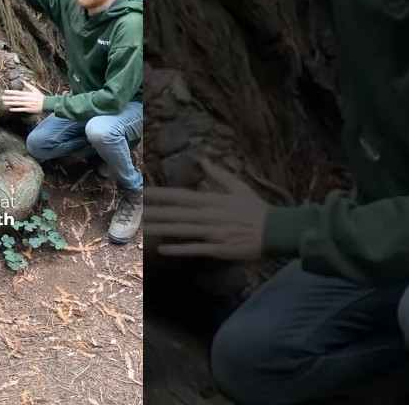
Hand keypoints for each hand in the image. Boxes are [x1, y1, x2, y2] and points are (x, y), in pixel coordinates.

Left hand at [2, 81, 44, 113]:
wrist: (46, 104)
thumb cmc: (40, 97)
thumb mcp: (35, 90)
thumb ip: (28, 86)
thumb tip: (24, 81)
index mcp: (27, 94)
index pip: (17, 93)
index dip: (11, 92)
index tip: (5, 91)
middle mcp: (26, 99)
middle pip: (15, 98)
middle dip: (8, 98)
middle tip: (2, 97)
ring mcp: (26, 105)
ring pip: (17, 104)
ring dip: (10, 103)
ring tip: (4, 102)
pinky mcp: (28, 109)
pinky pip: (20, 109)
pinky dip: (15, 109)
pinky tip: (10, 109)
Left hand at [144, 160, 268, 260]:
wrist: (274, 231)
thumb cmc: (255, 209)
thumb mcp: (238, 187)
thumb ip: (218, 174)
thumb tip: (202, 159)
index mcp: (211, 200)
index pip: (179, 196)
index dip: (160, 194)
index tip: (142, 192)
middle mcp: (207, 216)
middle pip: (175, 213)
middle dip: (153, 212)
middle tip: (133, 210)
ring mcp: (210, 234)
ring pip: (180, 231)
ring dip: (160, 229)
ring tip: (141, 227)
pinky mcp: (216, 249)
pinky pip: (193, 249)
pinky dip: (178, 249)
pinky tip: (162, 249)